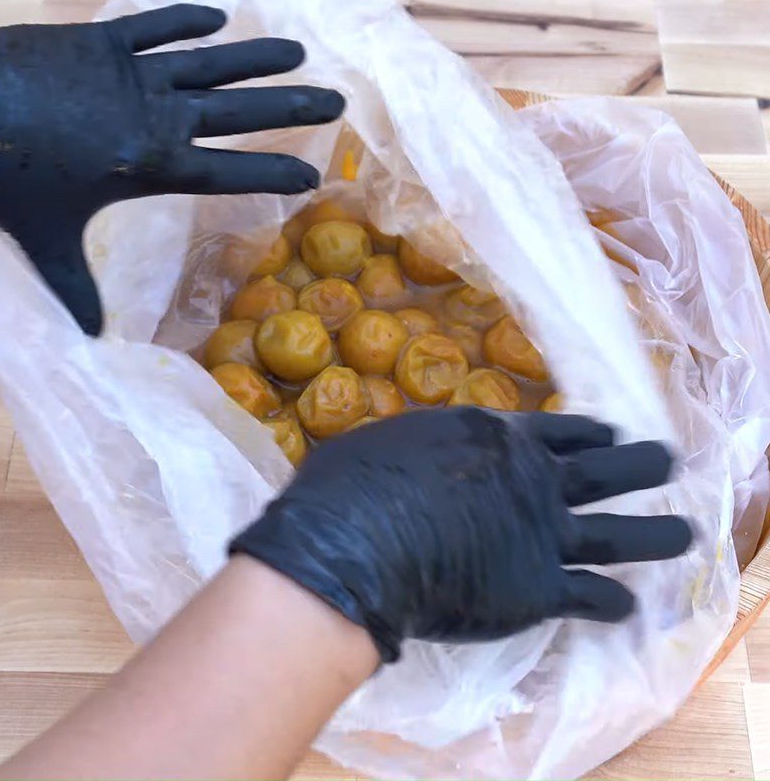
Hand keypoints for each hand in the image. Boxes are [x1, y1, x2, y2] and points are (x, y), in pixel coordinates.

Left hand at [0, 5, 344, 334]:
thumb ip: (75, 289)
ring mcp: (132, 73)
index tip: (313, 173)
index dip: (273, 171)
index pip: (230, 170)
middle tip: (335, 97)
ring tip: (297, 52)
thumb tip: (91, 341)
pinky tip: (218, 18)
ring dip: (255, 57)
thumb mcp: (45, 241)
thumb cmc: (4, 176)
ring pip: (210, 63)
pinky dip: (186, 20)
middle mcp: (156, 115)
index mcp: (152, 163)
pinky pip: (155, 28)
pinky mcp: (102, 42)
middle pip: (238, 110)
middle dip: (290, 105)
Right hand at [231, 408, 691, 661]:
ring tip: (687, 534)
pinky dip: (614, 603)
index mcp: (493, 437)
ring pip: (620, 533)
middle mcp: (532, 479)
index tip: (610, 434)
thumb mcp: (389, 444)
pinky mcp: (540, 589)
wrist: (358, 545)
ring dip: (658, 534)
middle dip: (641, 464)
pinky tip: (627, 607)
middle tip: (667, 461)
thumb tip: (409, 461)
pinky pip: (592, 596)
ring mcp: (543, 533)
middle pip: (606, 469)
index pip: (558, 430)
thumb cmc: (352, 487)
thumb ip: (420, 453)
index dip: (587, 432)